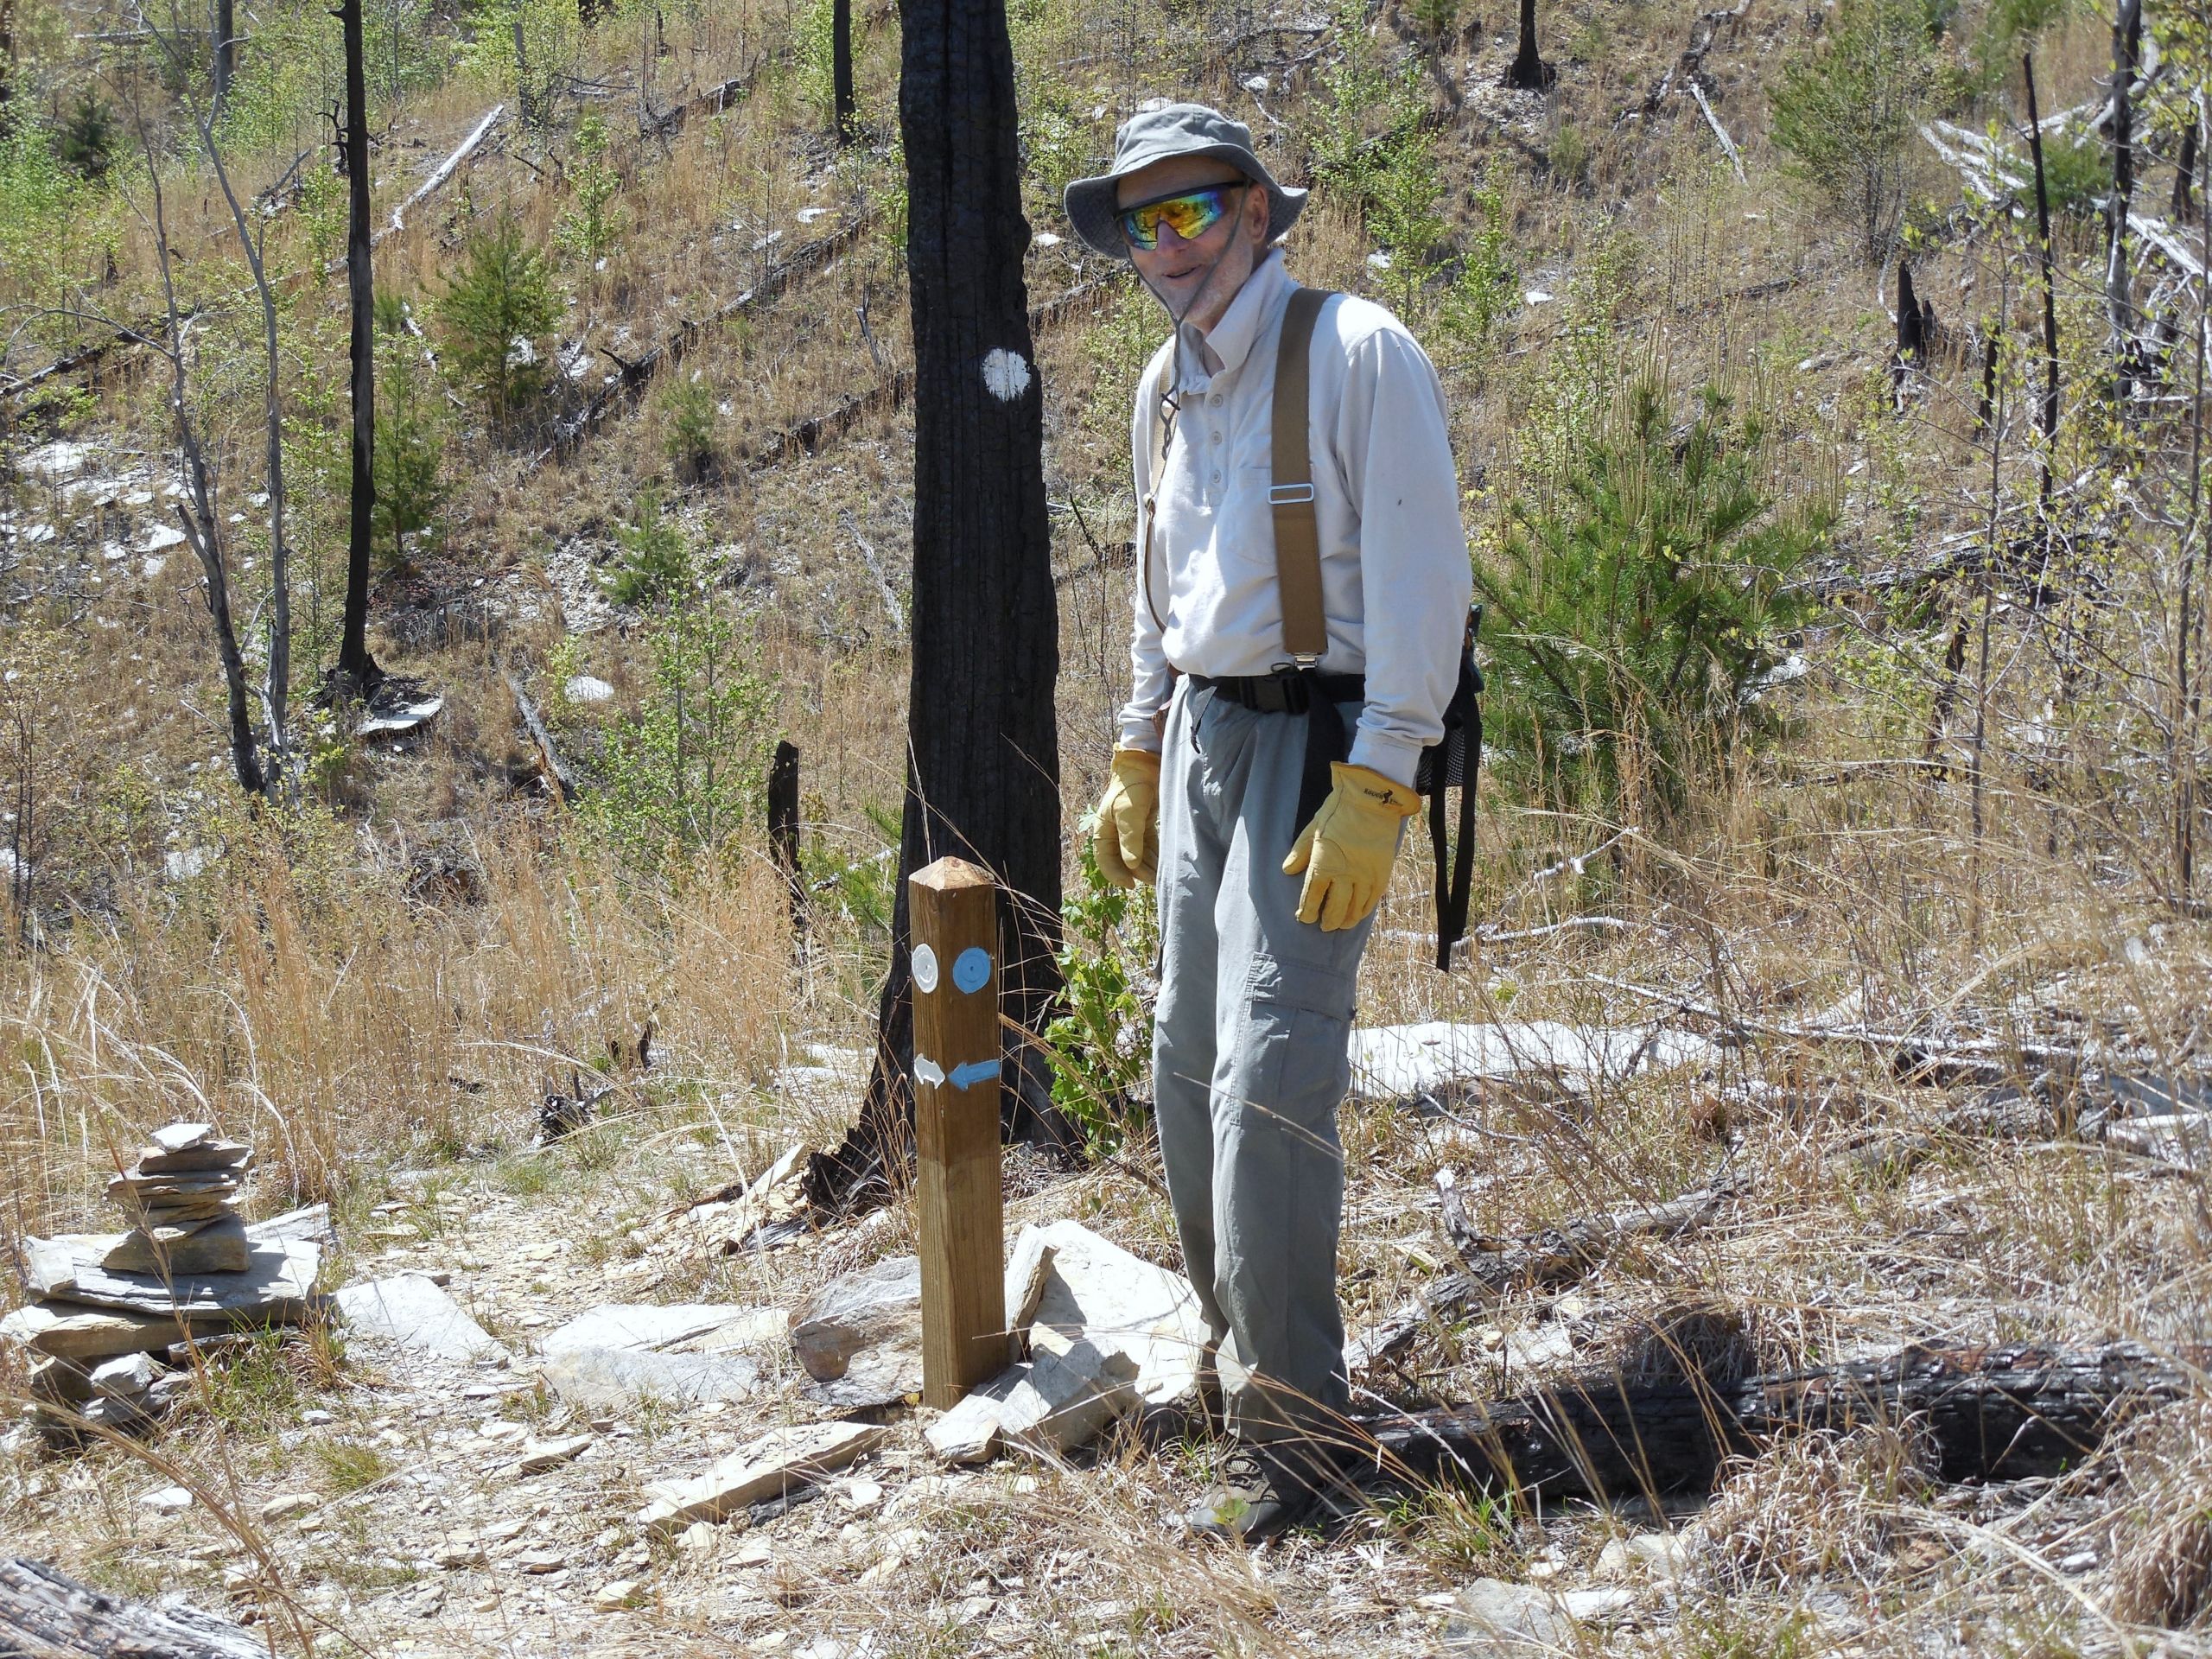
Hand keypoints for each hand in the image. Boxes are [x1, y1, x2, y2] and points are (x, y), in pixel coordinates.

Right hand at [1093, 746, 1161, 887]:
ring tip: (1162, 876)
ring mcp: (1131, 829)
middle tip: (1155, 881)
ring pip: (1138, 856)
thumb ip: (1130, 839)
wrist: (1145, 762)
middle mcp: (1115, 832)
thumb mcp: (1129, 812)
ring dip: (1149, 867)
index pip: (1105, 860)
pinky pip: (1149, 846)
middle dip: (1138, 873)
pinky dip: (1155, 856)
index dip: (1116, 875)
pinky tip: (1164, 864)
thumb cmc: (1131, 785)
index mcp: (1102, 830)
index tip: (1132, 885)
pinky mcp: (1145, 824)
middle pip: (1124, 861)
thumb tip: (1131, 866)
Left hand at [1281, 762, 1416, 929]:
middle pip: (1335, 907)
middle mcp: (1344, 874)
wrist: (1371, 798)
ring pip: (1355, 907)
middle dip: (1327, 920)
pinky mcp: (1381, 872)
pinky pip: (1372, 899)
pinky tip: (1359, 915)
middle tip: (1323, 926)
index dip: (1308, 910)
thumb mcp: (1312, 829)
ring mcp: (1365, 875)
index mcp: (1323, 864)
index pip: (1312, 896)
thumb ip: (1300, 852)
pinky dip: (1365, 910)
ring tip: (1341, 925)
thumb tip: (1287, 870)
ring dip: (1347, 919)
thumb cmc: (1338, 811)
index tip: (1304, 918)